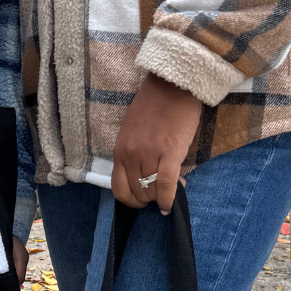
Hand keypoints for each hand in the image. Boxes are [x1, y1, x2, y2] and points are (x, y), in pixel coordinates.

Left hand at [111, 73, 202, 213]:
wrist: (172, 84)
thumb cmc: (154, 107)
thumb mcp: (134, 133)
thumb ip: (137, 156)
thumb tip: (150, 179)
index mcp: (120, 151)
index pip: (119, 189)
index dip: (131, 200)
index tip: (142, 200)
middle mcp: (130, 155)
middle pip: (137, 193)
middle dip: (148, 199)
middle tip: (160, 194)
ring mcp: (149, 154)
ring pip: (151, 191)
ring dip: (159, 198)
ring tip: (169, 192)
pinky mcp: (169, 152)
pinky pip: (165, 184)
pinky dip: (167, 199)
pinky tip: (169, 206)